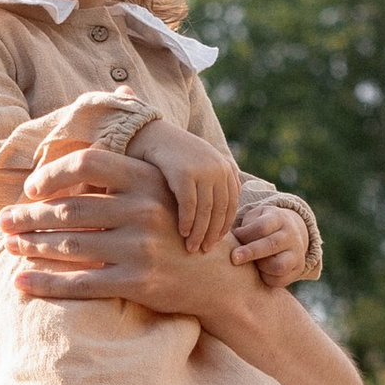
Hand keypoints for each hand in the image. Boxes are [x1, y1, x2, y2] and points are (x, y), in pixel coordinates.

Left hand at [2, 141, 230, 310]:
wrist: (218, 275)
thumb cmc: (179, 223)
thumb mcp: (166, 179)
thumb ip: (138, 140)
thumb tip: (123, 91)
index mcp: (147, 179)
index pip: (88, 162)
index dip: (51, 174)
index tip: (30, 188)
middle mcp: (144, 210)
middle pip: (69, 209)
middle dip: (28, 217)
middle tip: (3, 221)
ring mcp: (141, 248)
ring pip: (68, 246)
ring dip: (29, 247)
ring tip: (9, 246)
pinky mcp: (138, 282)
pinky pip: (79, 283)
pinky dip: (44, 283)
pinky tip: (20, 281)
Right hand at [134, 114, 242, 255]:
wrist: (152, 134)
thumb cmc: (176, 156)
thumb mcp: (202, 165)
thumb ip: (216, 183)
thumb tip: (226, 211)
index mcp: (225, 168)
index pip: (231, 203)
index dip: (224, 225)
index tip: (216, 241)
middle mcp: (218, 169)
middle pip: (220, 209)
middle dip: (212, 233)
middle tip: (205, 250)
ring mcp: (202, 171)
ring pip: (206, 211)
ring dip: (199, 232)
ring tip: (192, 248)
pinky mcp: (184, 174)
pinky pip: (189, 205)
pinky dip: (187, 222)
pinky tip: (182, 233)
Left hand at [232, 196, 311, 287]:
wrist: (289, 236)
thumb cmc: (262, 227)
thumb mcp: (255, 218)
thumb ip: (244, 225)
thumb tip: (225, 238)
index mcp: (279, 218)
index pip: (262, 227)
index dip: (245, 234)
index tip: (233, 238)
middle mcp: (291, 236)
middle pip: (272, 245)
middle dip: (251, 253)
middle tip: (234, 258)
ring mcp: (296, 254)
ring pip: (279, 266)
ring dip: (260, 267)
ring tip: (250, 265)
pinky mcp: (297, 270)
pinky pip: (280, 280)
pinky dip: (266, 279)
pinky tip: (258, 273)